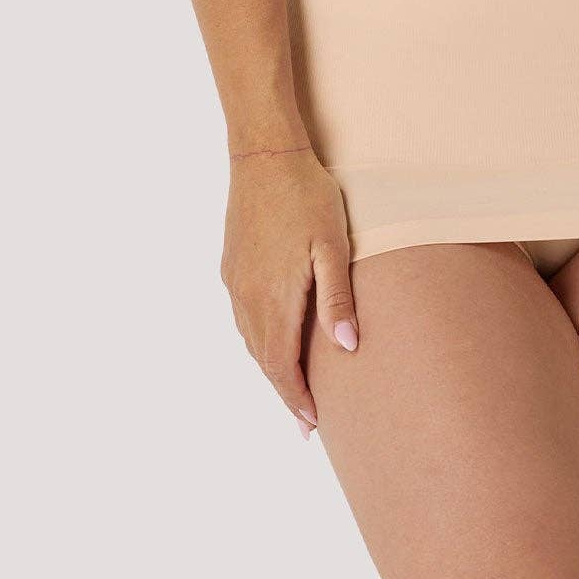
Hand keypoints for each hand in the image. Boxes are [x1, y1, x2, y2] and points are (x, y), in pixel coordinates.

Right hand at [219, 148, 359, 437]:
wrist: (264, 154)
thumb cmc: (307, 196)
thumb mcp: (332, 245)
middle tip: (305, 420)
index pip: (281, 365)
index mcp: (274, 298)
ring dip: (270, 366)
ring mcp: (235, 281)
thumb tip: (347, 348)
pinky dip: (258, 339)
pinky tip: (271, 338)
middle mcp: (247, 296)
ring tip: (291, 386)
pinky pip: (242, 316)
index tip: (310, 424)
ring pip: (250, 339)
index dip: (295, 397)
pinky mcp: (231, 265)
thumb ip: (336, 298)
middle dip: (284, 390)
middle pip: (263, 359)